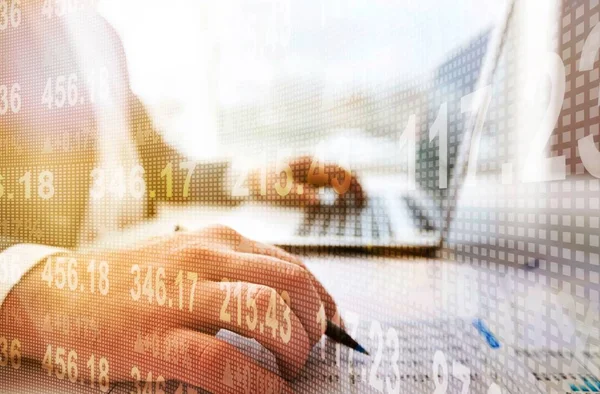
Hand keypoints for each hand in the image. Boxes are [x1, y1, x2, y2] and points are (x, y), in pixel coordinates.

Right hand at [1, 225, 339, 392]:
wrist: (59, 293)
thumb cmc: (133, 281)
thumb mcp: (191, 259)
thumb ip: (237, 272)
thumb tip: (290, 302)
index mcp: (218, 240)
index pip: (292, 264)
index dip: (325, 298)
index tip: (335, 324)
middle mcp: (205, 259)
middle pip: (290, 284)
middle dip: (315, 323)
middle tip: (311, 350)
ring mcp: (180, 296)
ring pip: (265, 314)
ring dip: (293, 350)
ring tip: (289, 371)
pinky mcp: (156, 338)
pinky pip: (225, 363)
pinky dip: (259, 384)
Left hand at [247, 155, 365, 208]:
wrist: (248, 175)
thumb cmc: (262, 183)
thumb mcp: (277, 190)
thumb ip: (297, 195)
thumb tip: (316, 200)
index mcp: (309, 165)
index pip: (339, 172)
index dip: (352, 185)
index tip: (359, 200)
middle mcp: (314, 165)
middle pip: (342, 171)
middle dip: (355, 185)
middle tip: (363, 203)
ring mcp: (311, 170)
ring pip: (337, 175)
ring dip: (348, 187)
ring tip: (357, 203)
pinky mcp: (308, 177)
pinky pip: (329, 181)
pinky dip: (339, 189)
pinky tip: (341, 201)